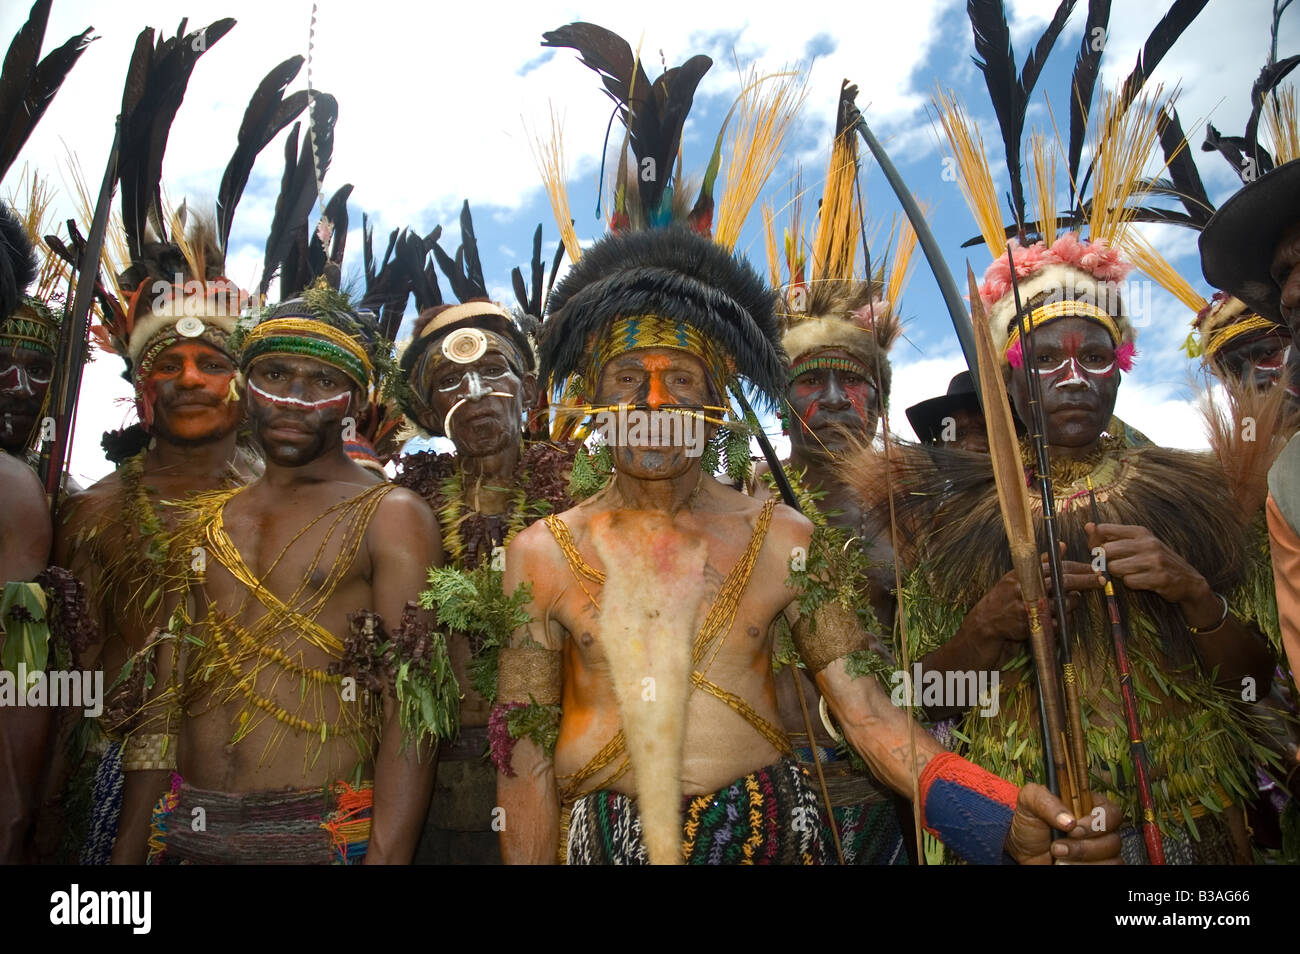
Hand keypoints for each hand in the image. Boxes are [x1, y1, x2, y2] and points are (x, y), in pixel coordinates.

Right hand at [970, 545, 1102, 644]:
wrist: (987, 622)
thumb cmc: (1006, 596)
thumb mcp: (1020, 575)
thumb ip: (1043, 562)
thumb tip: (1063, 545)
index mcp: (1025, 572)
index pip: (1057, 567)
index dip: (1078, 567)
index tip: (1094, 568)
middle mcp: (1027, 586)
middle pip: (1063, 581)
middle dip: (1085, 580)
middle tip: (1101, 580)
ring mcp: (1029, 605)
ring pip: (1063, 603)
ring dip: (1073, 602)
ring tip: (1075, 600)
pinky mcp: (1032, 623)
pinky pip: (1057, 621)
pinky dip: (1063, 619)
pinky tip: (1061, 616)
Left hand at [1006, 785, 1122, 863]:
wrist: (1024, 852)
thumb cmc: (1031, 825)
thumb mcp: (1030, 802)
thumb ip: (1045, 800)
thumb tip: (1069, 820)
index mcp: (1090, 807)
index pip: (1112, 812)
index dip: (1097, 822)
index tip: (1073, 828)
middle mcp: (1101, 829)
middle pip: (1113, 839)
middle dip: (1083, 846)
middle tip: (1057, 846)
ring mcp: (1102, 849)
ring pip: (1111, 858)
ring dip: (1081, 859)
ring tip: (1058, 855)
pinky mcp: (1099, 865)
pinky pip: (1108, 870)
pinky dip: (1083, 868)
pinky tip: (1066, 864)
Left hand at [1086, 522, 1215, 619]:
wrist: (1188, 580)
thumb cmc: (1156, 561)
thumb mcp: (1137, 544)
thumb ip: (1112, 536)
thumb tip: (1088, 526)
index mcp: (1140, 531)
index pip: (1103, 530)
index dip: (1095, 542)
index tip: (1100, 551)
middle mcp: (1148, 542)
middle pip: (1106, 550)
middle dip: (1107, 562)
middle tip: (1118, 566)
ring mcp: (1155, 560)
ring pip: (1115, 568)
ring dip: (1119, 575)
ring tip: (1132, 574)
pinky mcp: (1159, 577)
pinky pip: (1130, 582)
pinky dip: (1132, 584)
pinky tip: (1143, 582)